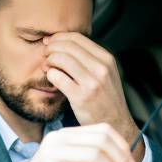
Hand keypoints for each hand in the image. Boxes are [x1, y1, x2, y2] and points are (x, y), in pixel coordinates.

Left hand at [43, 32, 143, 161]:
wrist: (116, 125)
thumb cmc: (106, 100)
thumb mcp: (106, 74)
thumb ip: (90, 59)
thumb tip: (64, 43)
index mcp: (107, 60)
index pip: (78, 38)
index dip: (59, 37)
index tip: (50, 42)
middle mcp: (101, 69)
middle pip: (68, 46)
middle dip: (51, 47)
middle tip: (45, 53)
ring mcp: (92, 83)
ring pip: (61, 59)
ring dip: (49, 60)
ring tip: (46, 66)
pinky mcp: (81, 97)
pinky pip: (57, 77)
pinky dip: (50, 74)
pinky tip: (50, 78)